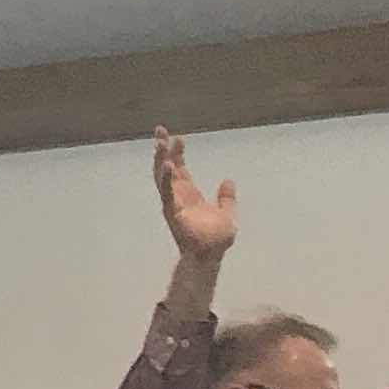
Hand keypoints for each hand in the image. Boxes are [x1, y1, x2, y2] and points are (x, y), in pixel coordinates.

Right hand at [151, 130, 235, 259]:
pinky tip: (168, 165)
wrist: (210, 257)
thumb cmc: (215, 240)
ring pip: (162, 177)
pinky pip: (167, 192)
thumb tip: (228, 180)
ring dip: (161, 159)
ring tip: (161, 142)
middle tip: (159, 130)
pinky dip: (166, 179)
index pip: (180, 169)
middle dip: (162, 150)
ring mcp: (173, 203)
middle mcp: (177, 197)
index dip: (177, 153)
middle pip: (166, 168)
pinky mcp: (173, 212)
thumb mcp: (227, 214)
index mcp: (189, 195)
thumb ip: (226, 198)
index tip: (176, 137)